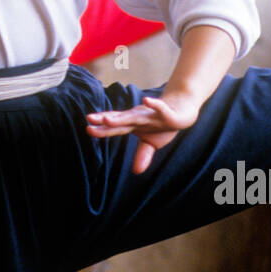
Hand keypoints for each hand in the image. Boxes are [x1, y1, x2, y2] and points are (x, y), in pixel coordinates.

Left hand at [86, 89, 200, 173]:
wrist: (182, 109)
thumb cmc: (163, 125)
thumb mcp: (153, 143)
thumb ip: (142, 154)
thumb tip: (136, 171)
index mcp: (134, 125)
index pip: (116, 128)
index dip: (103, 129)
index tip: (88, 129)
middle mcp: (139, 117)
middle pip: (121, 119)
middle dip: (106, 120)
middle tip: (90, 119)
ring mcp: (152, 114)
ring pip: (135, 116)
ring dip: (122, 117)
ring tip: (108, 119)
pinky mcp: (166, 111)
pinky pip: (160, 108)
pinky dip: (154, 104)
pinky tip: (146, 100)